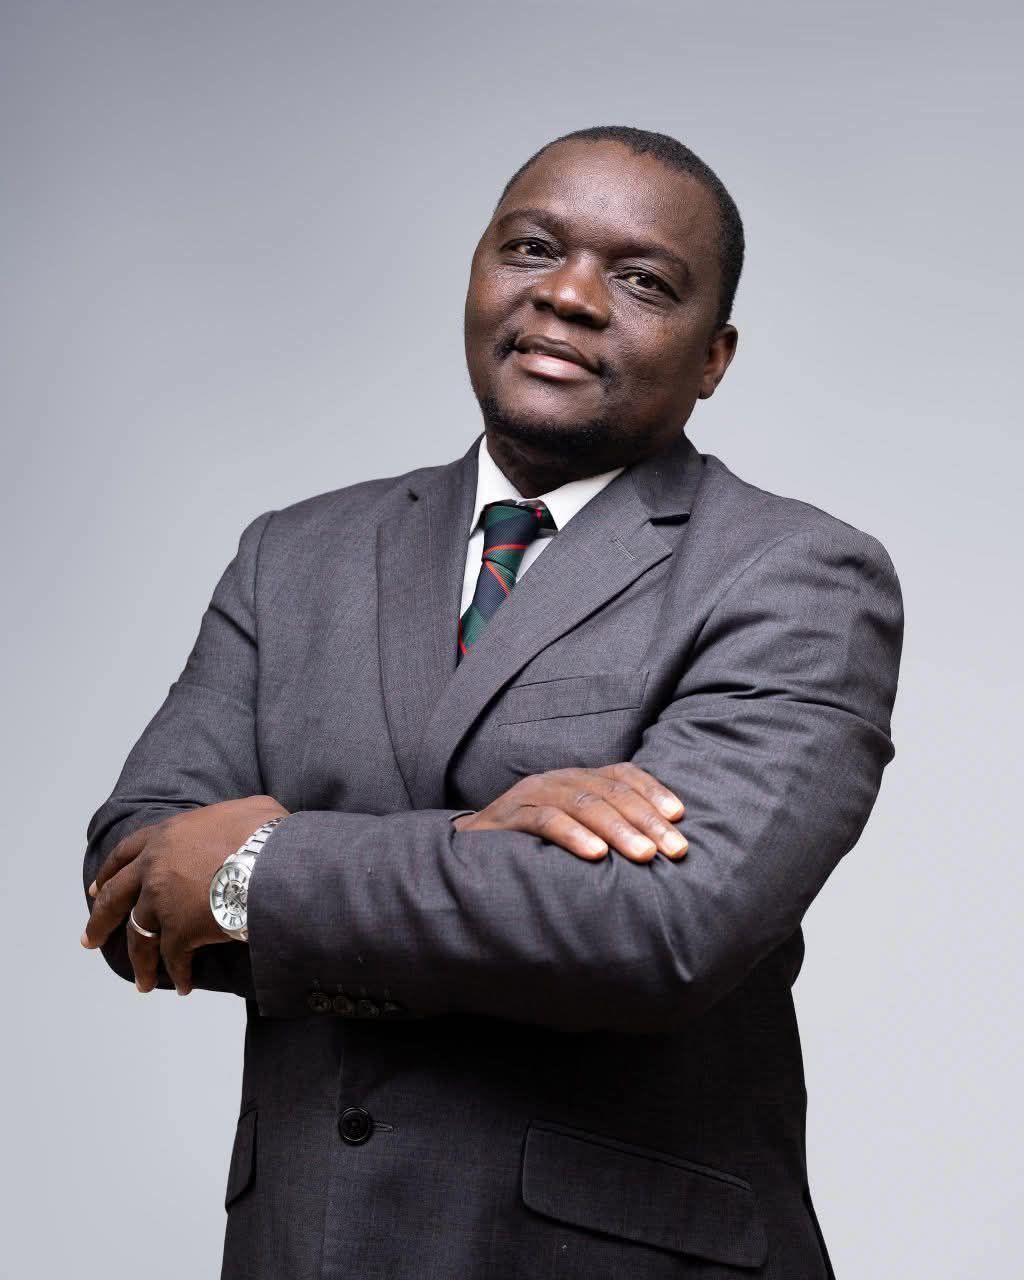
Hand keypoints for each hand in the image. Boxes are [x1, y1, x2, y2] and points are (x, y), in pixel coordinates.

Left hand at [81, 795, 288, 994]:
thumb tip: (245, 821)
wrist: (273, 863)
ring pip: (138, 937)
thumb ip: (230, 816)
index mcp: (166, 836)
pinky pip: (174, 959)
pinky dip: (178, 974)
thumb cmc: (266, 834)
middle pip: (113, 898)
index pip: (125, 853)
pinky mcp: (180, 931)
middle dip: (100, 921)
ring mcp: (163, 902)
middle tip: (90, 939)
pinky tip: (184, 986)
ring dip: (140, 962)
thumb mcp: (247, 810)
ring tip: (143, 983)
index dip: (109, 872)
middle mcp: (154, 868)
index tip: (96, 888)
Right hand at [452, 763, 685, 862]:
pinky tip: (595, 855)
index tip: (680, 817)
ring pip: (583, 804)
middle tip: (675, 849)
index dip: (653, 792)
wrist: (464, 853)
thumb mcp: (573, 834)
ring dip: (618, 830)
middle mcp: (557, 780)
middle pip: (610, 792)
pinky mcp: (508, 816)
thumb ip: (606, 833)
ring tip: (645, 855)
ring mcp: (532, 794)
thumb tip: (656, 850)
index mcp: (576, 780)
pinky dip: (573, 836)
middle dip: (647, 820)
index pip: (622, 775)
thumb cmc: (528, 849)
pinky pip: (545, 821)